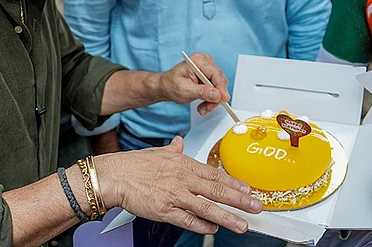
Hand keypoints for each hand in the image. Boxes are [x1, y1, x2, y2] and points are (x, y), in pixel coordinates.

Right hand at [98, 136, 262, 234]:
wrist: (115, 175)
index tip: (249, 189)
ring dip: (227, 217)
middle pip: (217, 190)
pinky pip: (187, 220)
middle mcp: (183, 179)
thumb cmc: (135, 164)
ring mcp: (175, 196)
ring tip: (242, 224)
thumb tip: (180, 143)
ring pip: (207, 207)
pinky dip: (202, 225)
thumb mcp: (160, 151)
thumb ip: (174, 149)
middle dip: (240, 200)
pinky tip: (213, 229)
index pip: (216, 174)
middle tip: (256, 206)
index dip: (235, 183)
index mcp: (185, 164)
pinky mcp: (164, 211)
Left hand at [158, 52, 229, 115]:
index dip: (221, 87)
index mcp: (198, 60)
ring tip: (202, 108)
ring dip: (212, 101)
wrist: (166, 87)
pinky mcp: (209, 78)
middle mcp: (205, 63)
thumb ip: (201, 92)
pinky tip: (203, 105)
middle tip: (207, 108)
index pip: (215, 73)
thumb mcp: (184, 90)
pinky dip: (211, 100)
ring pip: (219, 88)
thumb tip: (217, 95)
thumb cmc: (171, 84)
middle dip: (215, 97)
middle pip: (219, 81)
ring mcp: (208, 70)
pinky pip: (217, 90)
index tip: (223, 99)